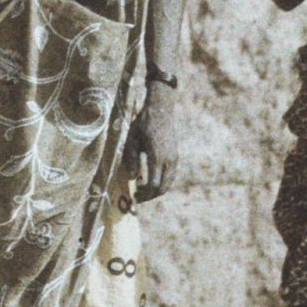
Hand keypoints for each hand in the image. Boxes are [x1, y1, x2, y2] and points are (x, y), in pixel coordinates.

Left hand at [123, 84, 184, 201]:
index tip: (134, 196)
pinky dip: (162, 182)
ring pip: (168, 182)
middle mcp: (169, 159)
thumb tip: (132, 177)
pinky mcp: (175, 156)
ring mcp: (174, 158)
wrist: (161, 109)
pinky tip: (151, 180)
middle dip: (150, 195)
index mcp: (157, 156)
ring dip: (157, 190)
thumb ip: (131, 159)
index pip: (154, 184)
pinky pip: (170, 175)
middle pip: (163, 187)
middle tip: (138, 197)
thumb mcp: (132, 139)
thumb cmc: (143, 123)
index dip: (144, 194)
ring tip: (143, 190)